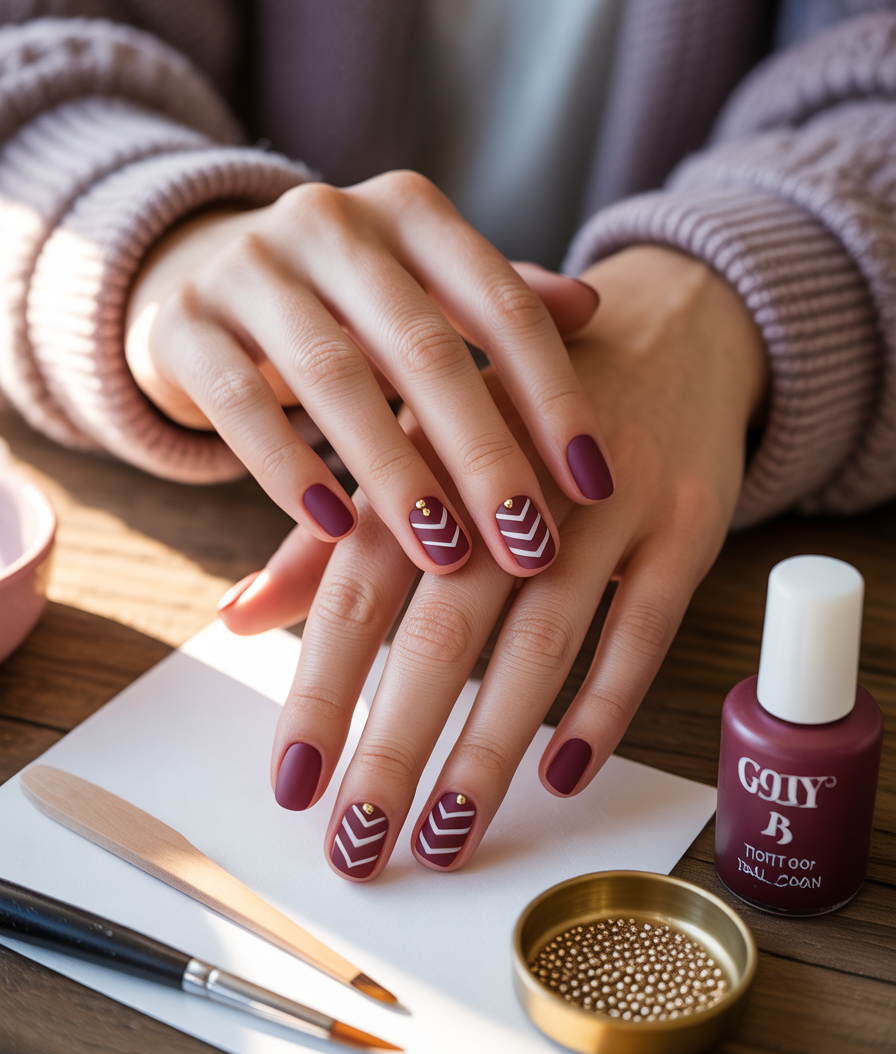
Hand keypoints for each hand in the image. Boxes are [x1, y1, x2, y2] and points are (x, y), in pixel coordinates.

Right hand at [125, 171, 612, 577]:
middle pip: (425, 348)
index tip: (595, 482)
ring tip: (444, 554)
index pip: (502, 304)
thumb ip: (495, 305)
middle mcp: (330, 221)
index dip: (555, 396)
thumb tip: (591, 309)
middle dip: (484, 456)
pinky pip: (239, 402)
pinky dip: (289, 468)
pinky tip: (335, 530)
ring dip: (395, 475)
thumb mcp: (422, 291)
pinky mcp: (182, 322)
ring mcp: (249, 266)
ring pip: (334, 376)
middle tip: (528, 543)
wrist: (201, 277)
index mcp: (409, 211)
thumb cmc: (343, 304)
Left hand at [227, 245, 767, 878]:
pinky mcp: (687, 522)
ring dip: (491, 748)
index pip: (357, 590)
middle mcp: (512, 478)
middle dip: (396, 746)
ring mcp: (608, 501)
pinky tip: (563, 775)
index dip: (322, 689)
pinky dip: (607, 703)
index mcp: (428, 455)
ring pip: (544, 640)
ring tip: (448, 834)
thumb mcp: (417, 449)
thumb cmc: (514, 412)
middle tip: (361, 845)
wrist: (667, 329)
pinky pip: (647, 626)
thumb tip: (237, 621)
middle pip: (444, 630)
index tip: (292, 785)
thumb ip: (327, 541)